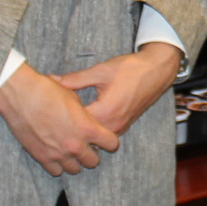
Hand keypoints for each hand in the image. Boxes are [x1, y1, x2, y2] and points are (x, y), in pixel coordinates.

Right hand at [0, 62, 120, 174]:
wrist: (20, 95)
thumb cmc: (47, 91)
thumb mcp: (74, 97)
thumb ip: (85, 114)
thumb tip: (87, 119)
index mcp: (88, 128)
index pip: (111, 144)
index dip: (108, 140)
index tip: (102, 137)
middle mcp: (75, 145)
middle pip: (93, 161)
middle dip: (91, 153)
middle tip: (84, 145)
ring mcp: (58, 154)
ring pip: (75, 170)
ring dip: (74, 161)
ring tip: (68, 150)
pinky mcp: (42, 158)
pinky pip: (56, 171)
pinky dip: (58, 165)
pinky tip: (55, 154)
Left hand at [57, 43, 181, 141]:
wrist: (157, 71)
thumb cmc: (130, 69)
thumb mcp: (100, 71)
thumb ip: (75, 79)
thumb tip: (53, 81)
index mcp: (105, 112)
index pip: (75, 123)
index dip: (60, 116)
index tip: (50, 108)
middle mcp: (113, 125)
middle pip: (84, 134)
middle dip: (68, 126)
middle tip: (53, 116)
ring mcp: (120, 128)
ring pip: (93, 136)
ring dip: (81, 129)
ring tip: (64, 119)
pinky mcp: (123, 126)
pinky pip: (103, 133)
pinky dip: (92, 129)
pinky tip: (81, 119)